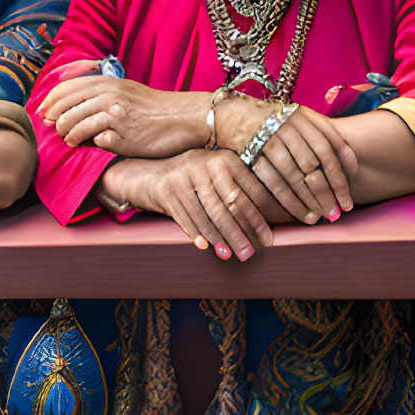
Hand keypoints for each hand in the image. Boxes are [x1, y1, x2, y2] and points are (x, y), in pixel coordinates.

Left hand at [36, 75, 204, 156]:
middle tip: (55, 129)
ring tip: (72, 141)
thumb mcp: (125, 89)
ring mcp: (115, 117)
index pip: (66, 89)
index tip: (43, 112)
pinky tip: (94, 145)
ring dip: (69, 136)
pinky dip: (91, 145)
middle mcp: (109, 96)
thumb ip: (100, 92)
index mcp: (108, 83)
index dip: (49, 102)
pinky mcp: (122, 137)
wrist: (184, 117)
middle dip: (56, 121)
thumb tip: (70, 104)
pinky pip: (96, 142)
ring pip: (75, 126)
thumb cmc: (154, 106)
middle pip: (66, 109)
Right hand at [103, 150, 278, 261]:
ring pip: (209, 214)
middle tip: (251, 253)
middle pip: (230, 204)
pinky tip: (207, 248)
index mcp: (225, 159)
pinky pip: (187, 217)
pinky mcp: (168, 190)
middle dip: (242, 232)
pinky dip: (198, 234)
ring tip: (232, 255)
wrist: (146, 172)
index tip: (268, 238)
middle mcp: (206, 164)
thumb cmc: (190, 178)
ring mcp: (185, 176)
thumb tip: (263, 220)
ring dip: (222, 238)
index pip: (248, 191)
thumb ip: (235, 188)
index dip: (259, 217)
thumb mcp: (213, 174)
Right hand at [243, 105, 357, 224]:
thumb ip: (324, 135)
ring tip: (321, 217)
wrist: (231, 113)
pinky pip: (273, 182)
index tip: (348, 196)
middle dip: (329, 191)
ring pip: (295, 176)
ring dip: (310, 200)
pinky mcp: (251, 153)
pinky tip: (300, 214)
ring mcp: (269, 139)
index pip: (331, 148)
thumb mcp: (300, 118)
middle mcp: (289, 127)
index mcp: (305, 118)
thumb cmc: (273, 120)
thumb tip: (352, 164)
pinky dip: (289, 201)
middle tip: (338, 213)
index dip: (342, 174)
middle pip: (315, 164)